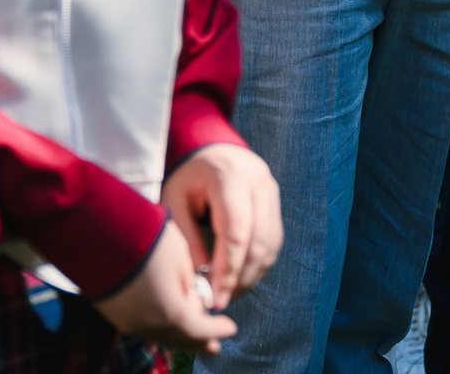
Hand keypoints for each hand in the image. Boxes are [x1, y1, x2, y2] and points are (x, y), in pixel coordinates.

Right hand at [90, 221, 239, 355]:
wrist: (100, 230)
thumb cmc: (146, 238)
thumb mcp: (180, 257)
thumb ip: (189, 284)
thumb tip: (189, 297)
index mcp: (170, 312)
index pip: (200, 330)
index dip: (216, 330)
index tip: (230, 329)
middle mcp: (148, 324)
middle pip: (179, 339)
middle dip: (198, 341)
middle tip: (213, 345)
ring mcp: (127, 321)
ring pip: (159, 335)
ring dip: (178, 335)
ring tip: (191, 334)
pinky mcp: (113, 312)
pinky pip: (142, 327)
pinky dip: (159, 327)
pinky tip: (165, 320)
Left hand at [160, 143, 282, 310]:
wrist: (209, 149)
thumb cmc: (186, 177)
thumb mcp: (175, 202)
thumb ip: (187, 240)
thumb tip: (201, 279)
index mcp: (229, 177)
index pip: (236, 234)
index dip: (228, 271)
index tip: (216, 299)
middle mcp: (257, 183)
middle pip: (258, 243)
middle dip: (240, 278)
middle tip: (221, 301)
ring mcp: (270, 191)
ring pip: (270, 245)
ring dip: (251, 275)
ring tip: (229, 293)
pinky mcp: (275, 202)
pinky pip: (273, 240)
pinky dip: (258, 263)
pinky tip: (240, 276)